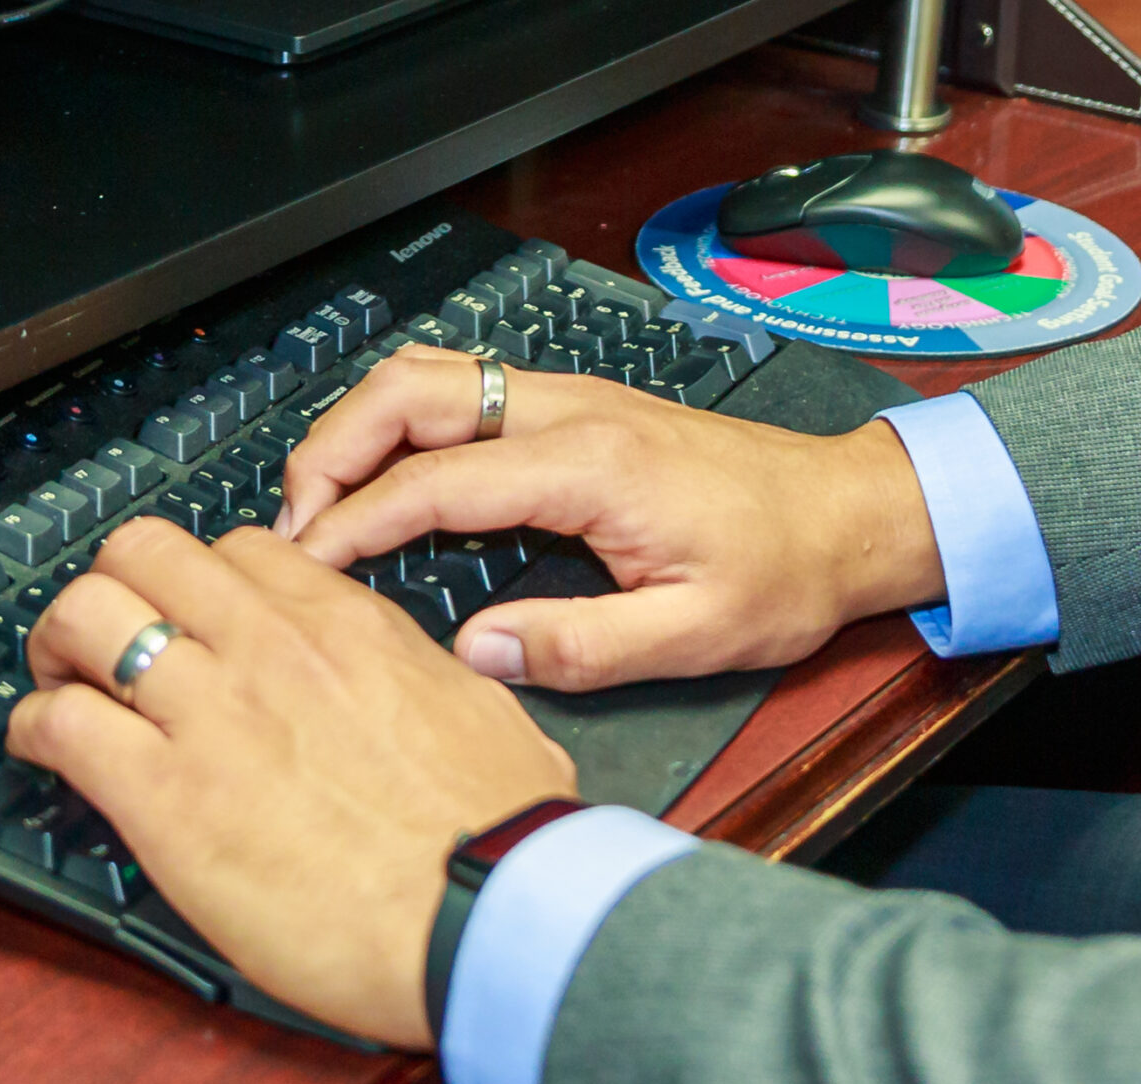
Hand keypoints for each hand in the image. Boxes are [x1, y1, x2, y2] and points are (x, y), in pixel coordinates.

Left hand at [8, 517, 577, 1049]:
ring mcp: (211, 712)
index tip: (195, 621)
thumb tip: (446, 681)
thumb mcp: (490, 716)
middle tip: (106, 641)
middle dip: (113, 587)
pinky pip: (59, 723)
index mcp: (350, 626)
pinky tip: (46, 757)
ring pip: (86, 614)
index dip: (201, 583)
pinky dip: (34, 732)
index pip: (240, 549)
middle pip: (144, 551)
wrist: (489, 914)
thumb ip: (442, 681)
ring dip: (60, 647)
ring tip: (62, 689)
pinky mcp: (165, 794)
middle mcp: (270, 647)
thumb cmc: (501, 838)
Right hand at [283, 346, 944, 691]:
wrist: (848, 514)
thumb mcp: (693, 635)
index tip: (304, 567)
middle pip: (409, 391)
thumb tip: (477, 651)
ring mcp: (573, 399)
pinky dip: (404, 423)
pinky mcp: (579, 407)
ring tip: (323, 501)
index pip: (432, 481)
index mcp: (590, 467)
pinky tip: (389, 476)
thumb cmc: (784, 571)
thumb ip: (581, 648)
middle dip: (330, 449)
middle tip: (292, 524)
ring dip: (361, 425)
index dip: (352, 523)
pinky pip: (464, 391)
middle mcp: (572, 413)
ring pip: (432, 376)